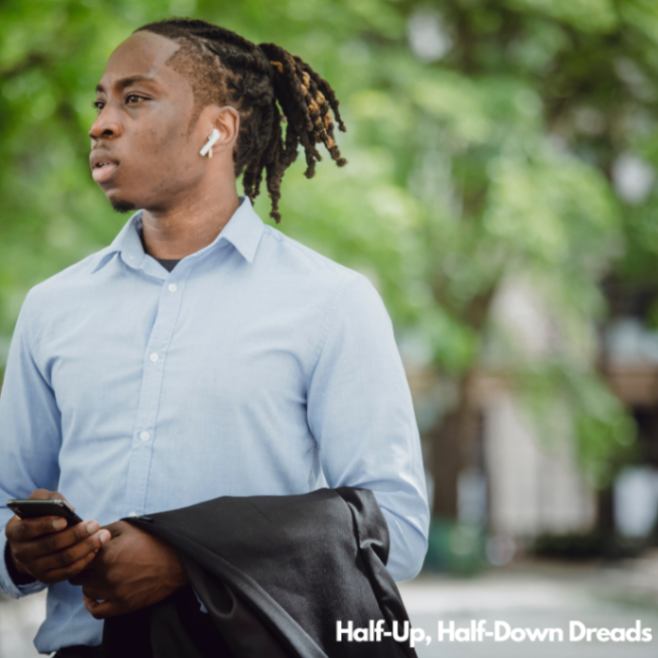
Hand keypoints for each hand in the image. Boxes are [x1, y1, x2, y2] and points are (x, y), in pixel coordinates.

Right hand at [5, 489, 110, 583]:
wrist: (33, 541)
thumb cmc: (40, 516)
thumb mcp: (39, 502)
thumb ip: (48, 498)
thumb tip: (66, 506)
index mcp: (15, 532)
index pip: (28, 529)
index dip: (46, 525)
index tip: (65, 520)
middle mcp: (21, 552)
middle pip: (50, 545)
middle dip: (76, 535)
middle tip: (95, 524)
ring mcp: (33, 568)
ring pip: (62, 559)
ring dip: (85, 547)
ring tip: (102, 536)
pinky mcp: (47, 577)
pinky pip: (67, 572)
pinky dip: (83, 561)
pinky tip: (96, 549)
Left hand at [68, 519, 187, 618]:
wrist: (177, 559)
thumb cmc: (152, 540)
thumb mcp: (127, 527)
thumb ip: (102, 530)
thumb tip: (83, 535)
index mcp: (106, 554)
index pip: (77, 558)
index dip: (80, 554)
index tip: (87, 552)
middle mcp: (107, 574)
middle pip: (78, 576)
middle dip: (83, 569)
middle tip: (91, 564)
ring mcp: (114, 592)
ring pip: (87, 591)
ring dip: (89, 583)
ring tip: (99, 576)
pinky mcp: (123, 606)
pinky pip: (96, 611)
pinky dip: (91, 604)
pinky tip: (94, 596)